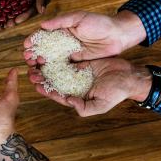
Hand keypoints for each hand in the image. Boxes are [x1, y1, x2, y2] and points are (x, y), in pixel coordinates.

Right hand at [23, 10, 146, 64]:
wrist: (118, 36)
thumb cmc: (99, 23)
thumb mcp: (79, 18)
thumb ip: (61, 21)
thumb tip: (42, 25)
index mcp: (61, 29)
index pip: (43, 35)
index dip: (33, 40)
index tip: (26, 46)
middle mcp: (62, 42)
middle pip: (43, 49)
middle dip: (33, 54)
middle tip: (28, 59)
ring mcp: (67, 53)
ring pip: (49, 60)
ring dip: (39, 65)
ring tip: (33, 69)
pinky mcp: (75, 63)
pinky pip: (60, 68)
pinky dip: (51, 72)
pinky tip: (44, 76)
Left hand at [27, 58, 152, 116]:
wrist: (129, 76)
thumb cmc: (116, 93)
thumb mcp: (100, 104)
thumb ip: (84, 107)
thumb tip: (68, 101)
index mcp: (76, 97)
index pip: (57, 95)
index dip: (46, 91)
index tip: (37, 86)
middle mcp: (73, 86)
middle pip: (53, 82)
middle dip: (41, 78)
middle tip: (31, 73)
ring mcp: (76, 74)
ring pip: (56, 71)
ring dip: (45, 68)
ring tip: (35, 63)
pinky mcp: (80, 62)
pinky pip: (65, 60)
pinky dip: (56, 58)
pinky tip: (47, 53)